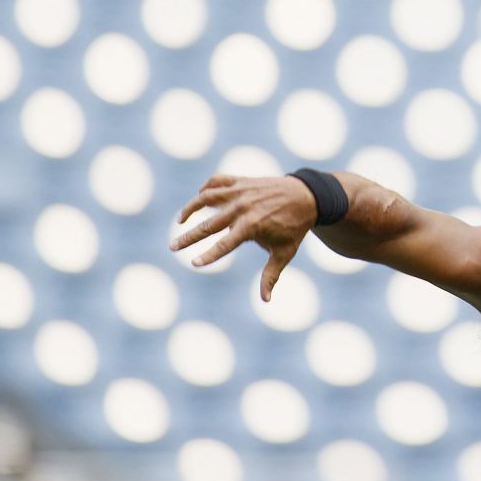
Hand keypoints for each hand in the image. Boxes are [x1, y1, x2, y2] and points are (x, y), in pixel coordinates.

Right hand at [169, 174, 317, 300]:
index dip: (208, 256)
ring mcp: (241, 192)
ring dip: (190, 208)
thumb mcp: (284, 252)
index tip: (193, 263)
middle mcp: (243, 208)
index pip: (224, 245)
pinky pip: (217, 181)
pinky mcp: (242, 180)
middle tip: (172, 247)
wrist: (308, 195)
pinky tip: (199, 198)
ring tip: (180, 221)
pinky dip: (206, 188)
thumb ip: (270, 275)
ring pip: (207, 197)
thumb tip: (265, 300)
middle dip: (188, 237)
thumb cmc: (295, 227)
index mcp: (252, 226)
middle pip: (209, 224)